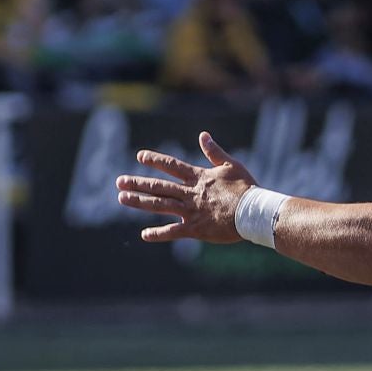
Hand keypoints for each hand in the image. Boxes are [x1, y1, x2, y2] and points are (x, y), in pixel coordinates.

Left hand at [115, 132, 253, 243]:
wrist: (252, 212)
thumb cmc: (246, 188)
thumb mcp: (230, 165)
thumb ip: (214, 151)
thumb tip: (203, 135)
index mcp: (198, 177)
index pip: (172, 166)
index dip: (155, 160)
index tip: (139, 156)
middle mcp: (190, 193)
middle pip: (159, 186)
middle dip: (138, 183)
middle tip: (119, 182)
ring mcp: (191, 211)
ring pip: (160, 205)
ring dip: (140, 202)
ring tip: (122, 199)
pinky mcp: (195, 229)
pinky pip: (173, 232)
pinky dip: (158, 234)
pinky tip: (144, 235)